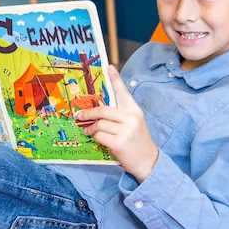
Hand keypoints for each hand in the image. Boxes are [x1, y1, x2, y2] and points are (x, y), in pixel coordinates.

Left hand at [76, 65, 159, 181]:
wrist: (148, 161)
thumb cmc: (137, 140)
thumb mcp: (133, 123)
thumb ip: (120, 114)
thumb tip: (99, 109)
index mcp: (134, 110)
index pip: (123, 92)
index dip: (116, 79)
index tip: (109, 67)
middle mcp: (131, 118)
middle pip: (103, 110)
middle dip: (89, 113)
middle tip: (80, 116)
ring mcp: (126, 131)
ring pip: (100, 124)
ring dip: (91, 128)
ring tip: (89, 131)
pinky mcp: (119, 143)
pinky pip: (100, 136)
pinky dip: (96, 137)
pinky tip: (97, 139)